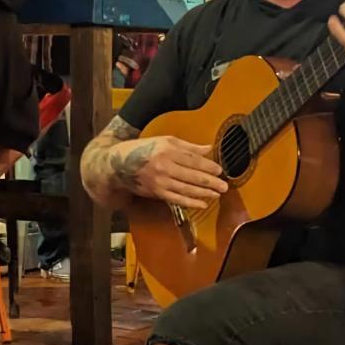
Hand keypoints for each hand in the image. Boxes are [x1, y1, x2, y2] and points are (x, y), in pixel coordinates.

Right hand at [110, 135, 227, 208]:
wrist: (119, 164)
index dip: (208, 166)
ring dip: (204, 193)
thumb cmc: (145, 149)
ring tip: (217, 194)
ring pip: (186, 189)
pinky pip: (177, 199)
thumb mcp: (165, 141)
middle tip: (225, 186)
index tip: (220, 171)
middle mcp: (164, 166)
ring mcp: (160, 181)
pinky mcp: (157, 192)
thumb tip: (209, 148)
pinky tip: (202, 203)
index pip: (193, 160)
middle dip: (210, 182)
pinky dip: (191, 202)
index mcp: (168, 150)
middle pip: (192, 175)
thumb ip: (188, 146)